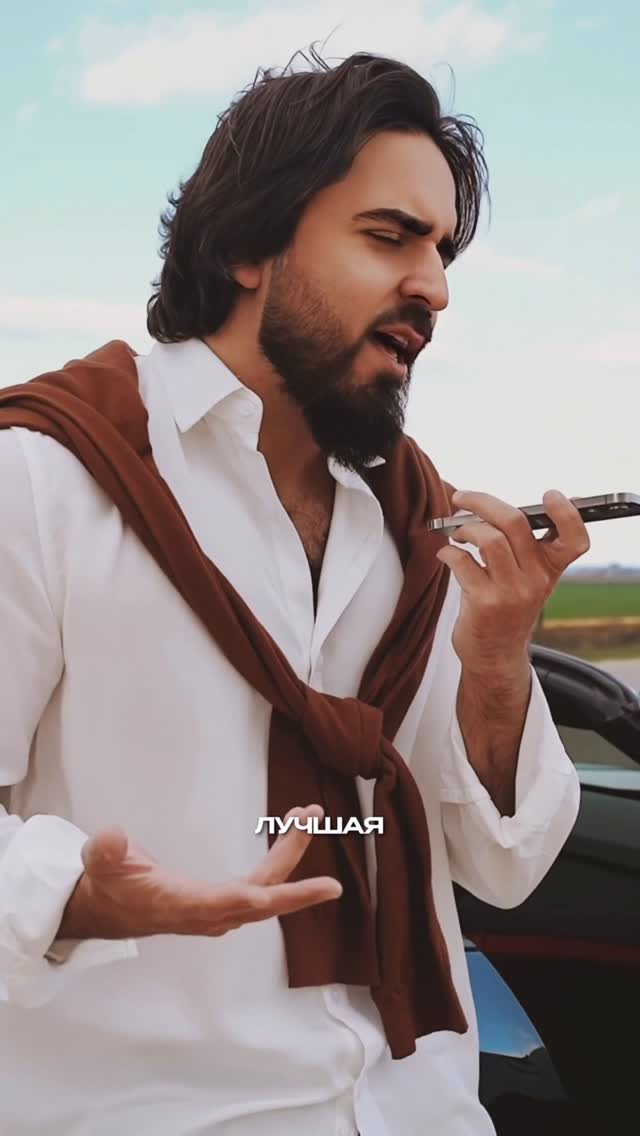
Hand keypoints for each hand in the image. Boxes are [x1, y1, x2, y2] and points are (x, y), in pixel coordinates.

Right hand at [56, 804, 341, 942]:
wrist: (110, 910)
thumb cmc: (110, 887)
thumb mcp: (99, 865)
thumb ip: (106, 851)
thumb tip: (112, 837)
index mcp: (182, 905)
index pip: (221, 903)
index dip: (246, 897)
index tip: (269, 890)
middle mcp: (209, 913)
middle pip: (261, 898)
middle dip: (292, 871)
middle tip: (316, 836)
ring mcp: (221, 909)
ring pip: (268, 888)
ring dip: (291, 853)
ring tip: (307, 815)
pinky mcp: (226, 902)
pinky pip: (264, 884)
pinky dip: (282, 858)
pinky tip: (294, 833)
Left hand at [436, 489, 590, 672]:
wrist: (496, 654)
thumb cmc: (508, 607)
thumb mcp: (529, 578)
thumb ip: (525, 546)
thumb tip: (496, 506)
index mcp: (550, 568)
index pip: (574, 539)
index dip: (567, 513)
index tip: (549, 495)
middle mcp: (536, 579)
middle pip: (515, 522)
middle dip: (482, 502)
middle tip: (461, 498)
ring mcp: (512, 592)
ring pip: (488, 539)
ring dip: (465, 528)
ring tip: (456, 533)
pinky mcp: (486, 603)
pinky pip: (462, 562)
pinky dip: (448, 552)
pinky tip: (446, 554)